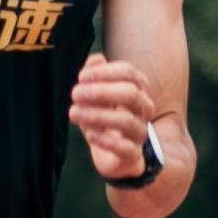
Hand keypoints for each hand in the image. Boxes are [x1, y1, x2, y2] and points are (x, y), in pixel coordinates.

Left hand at [69, 57, 163, 181]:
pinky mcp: (133, 155)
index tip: (81, 77)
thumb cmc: (104, 120)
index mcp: (137, 90)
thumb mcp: (94, 96)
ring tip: (74, 113)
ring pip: (126, 120)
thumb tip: (96, 59)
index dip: (104, 72)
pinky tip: (90, 135)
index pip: (128, 72)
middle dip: (100, 91)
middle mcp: (143, 109)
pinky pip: (125, 147)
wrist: (114, 157)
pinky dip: (106, 140)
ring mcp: (140, 133)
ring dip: (97, 115)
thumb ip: (93, 75)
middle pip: (130, 93)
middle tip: (75, 93)